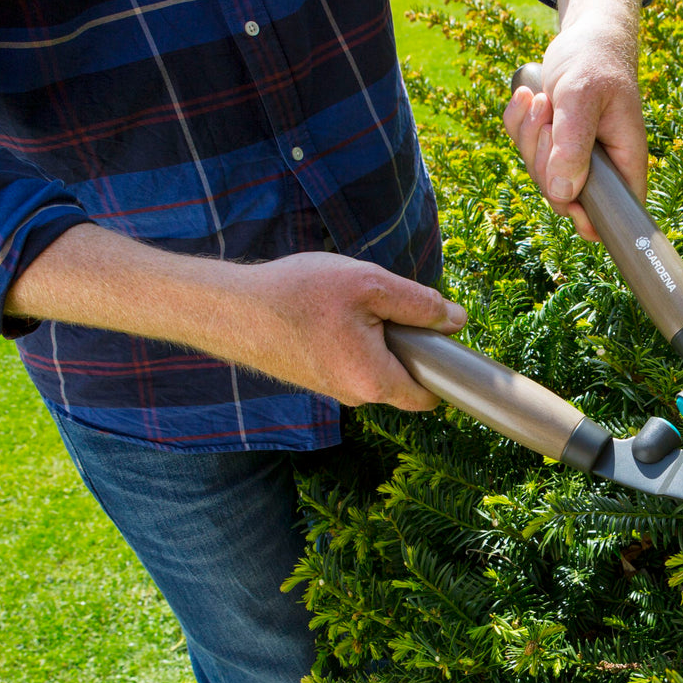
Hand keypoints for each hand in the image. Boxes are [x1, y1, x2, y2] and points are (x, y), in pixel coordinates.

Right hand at [8, 224, 465, 411]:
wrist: (226, 308)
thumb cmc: (297, 294)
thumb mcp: (370, 285)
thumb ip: (420, 305)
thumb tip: (456, 320)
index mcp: (376, 381)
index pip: (429, 395)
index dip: (444, 370)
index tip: (445, 342)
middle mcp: (355, 397)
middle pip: (403, 377)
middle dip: (406, 344)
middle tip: (385, 303)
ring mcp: (330, 390)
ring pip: (373, 365)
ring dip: (374, 337)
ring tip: (347, 303)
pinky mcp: (310, 377)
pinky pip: (347, 360)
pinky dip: (347, 337)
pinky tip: (325, 310)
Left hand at [503, 17, 645, 240]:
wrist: (585, 36)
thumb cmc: (595, 60)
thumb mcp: (582, 95)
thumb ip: (574, 143)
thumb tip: (564, 194)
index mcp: (624, 163)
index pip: (612, 216)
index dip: (586, 218)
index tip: (565, 193)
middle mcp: (600, 168)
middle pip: (562, 197)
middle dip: (543, 157)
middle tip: (549, 114)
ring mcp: (572, 159)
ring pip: (538, 174)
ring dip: (529, 134)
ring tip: (541, 99)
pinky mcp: (550, 145)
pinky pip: (522, 150)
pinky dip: (517, 123)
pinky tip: (528, 97)